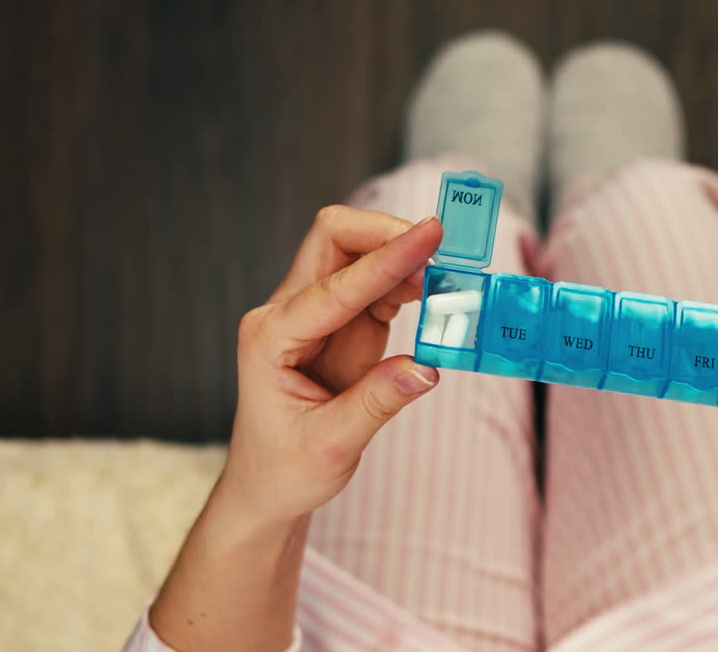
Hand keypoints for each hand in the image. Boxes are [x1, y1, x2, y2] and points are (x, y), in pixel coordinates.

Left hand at [218, 206, 444, 523]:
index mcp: (271, 338)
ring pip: (357, 252)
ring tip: (448, 276)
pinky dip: (409, 281)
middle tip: (438, 246)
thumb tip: (427, 367)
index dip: (386, 260)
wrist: (269, 485)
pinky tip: (436, 294)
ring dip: (402, 255)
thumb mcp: (330, 445)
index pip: (335, 286)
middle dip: (384, 232)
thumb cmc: (285, 468)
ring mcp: (317, 314)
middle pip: (334, 239)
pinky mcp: (345, 322)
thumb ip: (377, 402)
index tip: (429, 234)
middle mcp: (287, 314)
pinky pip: (378, 284)